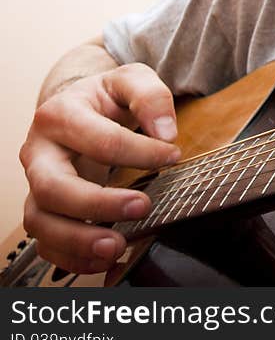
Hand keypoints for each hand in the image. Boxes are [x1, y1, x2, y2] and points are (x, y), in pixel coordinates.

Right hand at [19, 63, 179, 273]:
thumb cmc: (107, 97)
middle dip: (97, 204)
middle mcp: (38, 153)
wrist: (81, 108)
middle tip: (142, 207)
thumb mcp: (132, 79)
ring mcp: (37, 184)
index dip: (140, 152)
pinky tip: (106, 260)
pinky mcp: (44, 208)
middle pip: (53, 187)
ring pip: (41, 221)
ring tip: (117, 247)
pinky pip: (45, 242)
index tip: (173, 156)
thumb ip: (151, 96)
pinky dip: (72, 258)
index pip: (99, 140)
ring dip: (78, 241)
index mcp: (59, 115)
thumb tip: (166, 132)